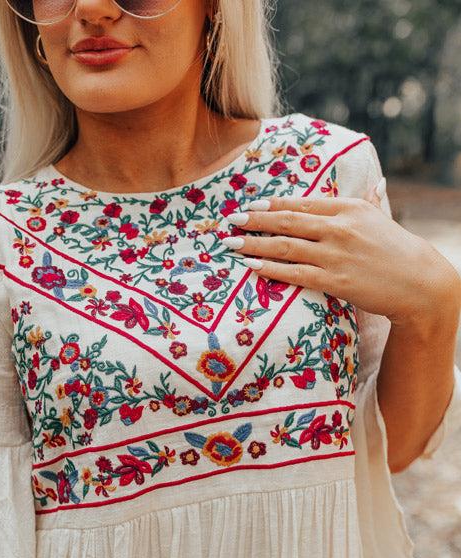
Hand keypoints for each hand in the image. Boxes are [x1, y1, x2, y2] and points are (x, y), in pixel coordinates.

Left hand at [221, 182, 460, 327]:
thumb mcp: (382, 219)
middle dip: (255, 221)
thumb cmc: (398, 251)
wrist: (418, 282)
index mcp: (348, 208)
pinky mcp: (334, 281)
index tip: (251, 205)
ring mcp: (335, 255)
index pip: (302, 204)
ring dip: (254, 244)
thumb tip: (377, 183)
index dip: (272, 204)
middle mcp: (339, 228)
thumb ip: (372, 201)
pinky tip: (251, 266)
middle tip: (230, 220)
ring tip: (230, 244)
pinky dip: (270, 269)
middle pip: (287, 222)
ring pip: (285, 247)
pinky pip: (294, 273)